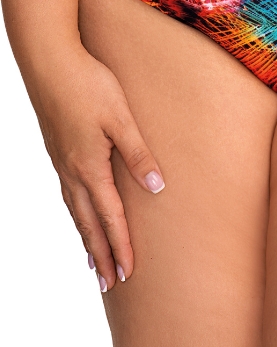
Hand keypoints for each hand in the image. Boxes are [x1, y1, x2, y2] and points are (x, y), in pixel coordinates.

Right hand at [30, 45, 164, 291]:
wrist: (49, 61)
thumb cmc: (89, 85)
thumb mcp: (122, 118)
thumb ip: (138, 154)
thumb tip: (157, 187)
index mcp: (90, 168)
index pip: (110, 217)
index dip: (121, 246)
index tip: (129, 273)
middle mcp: (72, 172)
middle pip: (88, 224)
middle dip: (101, 255)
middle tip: (111, 285)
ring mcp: (61, 163)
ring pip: (75, 212)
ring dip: (86, 239)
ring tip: (94, 262)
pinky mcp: (57, 151)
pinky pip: (67, 195)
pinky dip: (76, 215)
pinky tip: (79, 214)